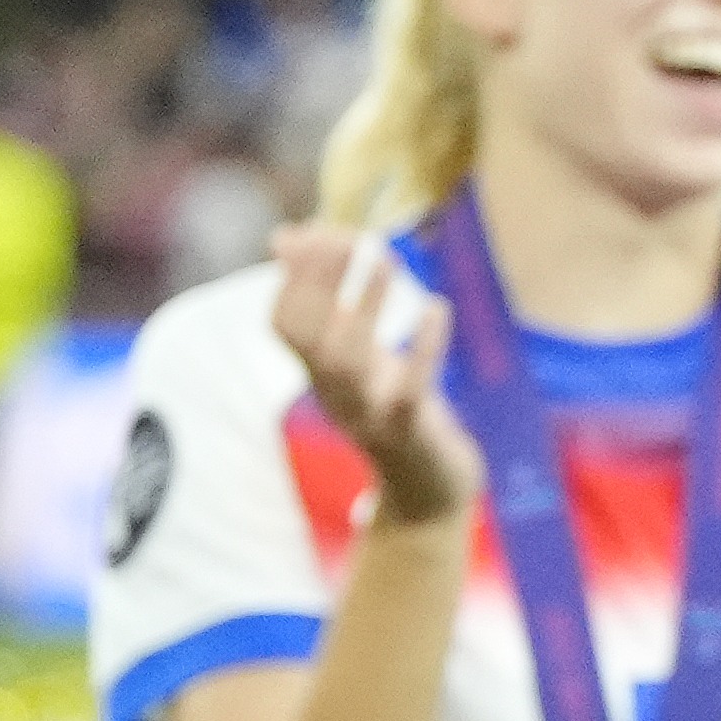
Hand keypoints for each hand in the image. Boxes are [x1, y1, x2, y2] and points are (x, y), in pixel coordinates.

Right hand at [268, 227, 474, 529]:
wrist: (428, 491)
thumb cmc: (394, 407)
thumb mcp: (361, 355)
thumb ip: (332, 302)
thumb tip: (289, 237)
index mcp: (319, 372)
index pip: (283, 322)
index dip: (293, 275)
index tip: (311, 229)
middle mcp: (333, 392)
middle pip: (309, 336)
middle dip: (321, 281)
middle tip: (347, 235)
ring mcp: (368, 414)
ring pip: (349, 361)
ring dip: (367, 305)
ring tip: (385, 256)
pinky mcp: (411, 431)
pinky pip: (410, 392)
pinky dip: (423, 349)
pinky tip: (437, 306)